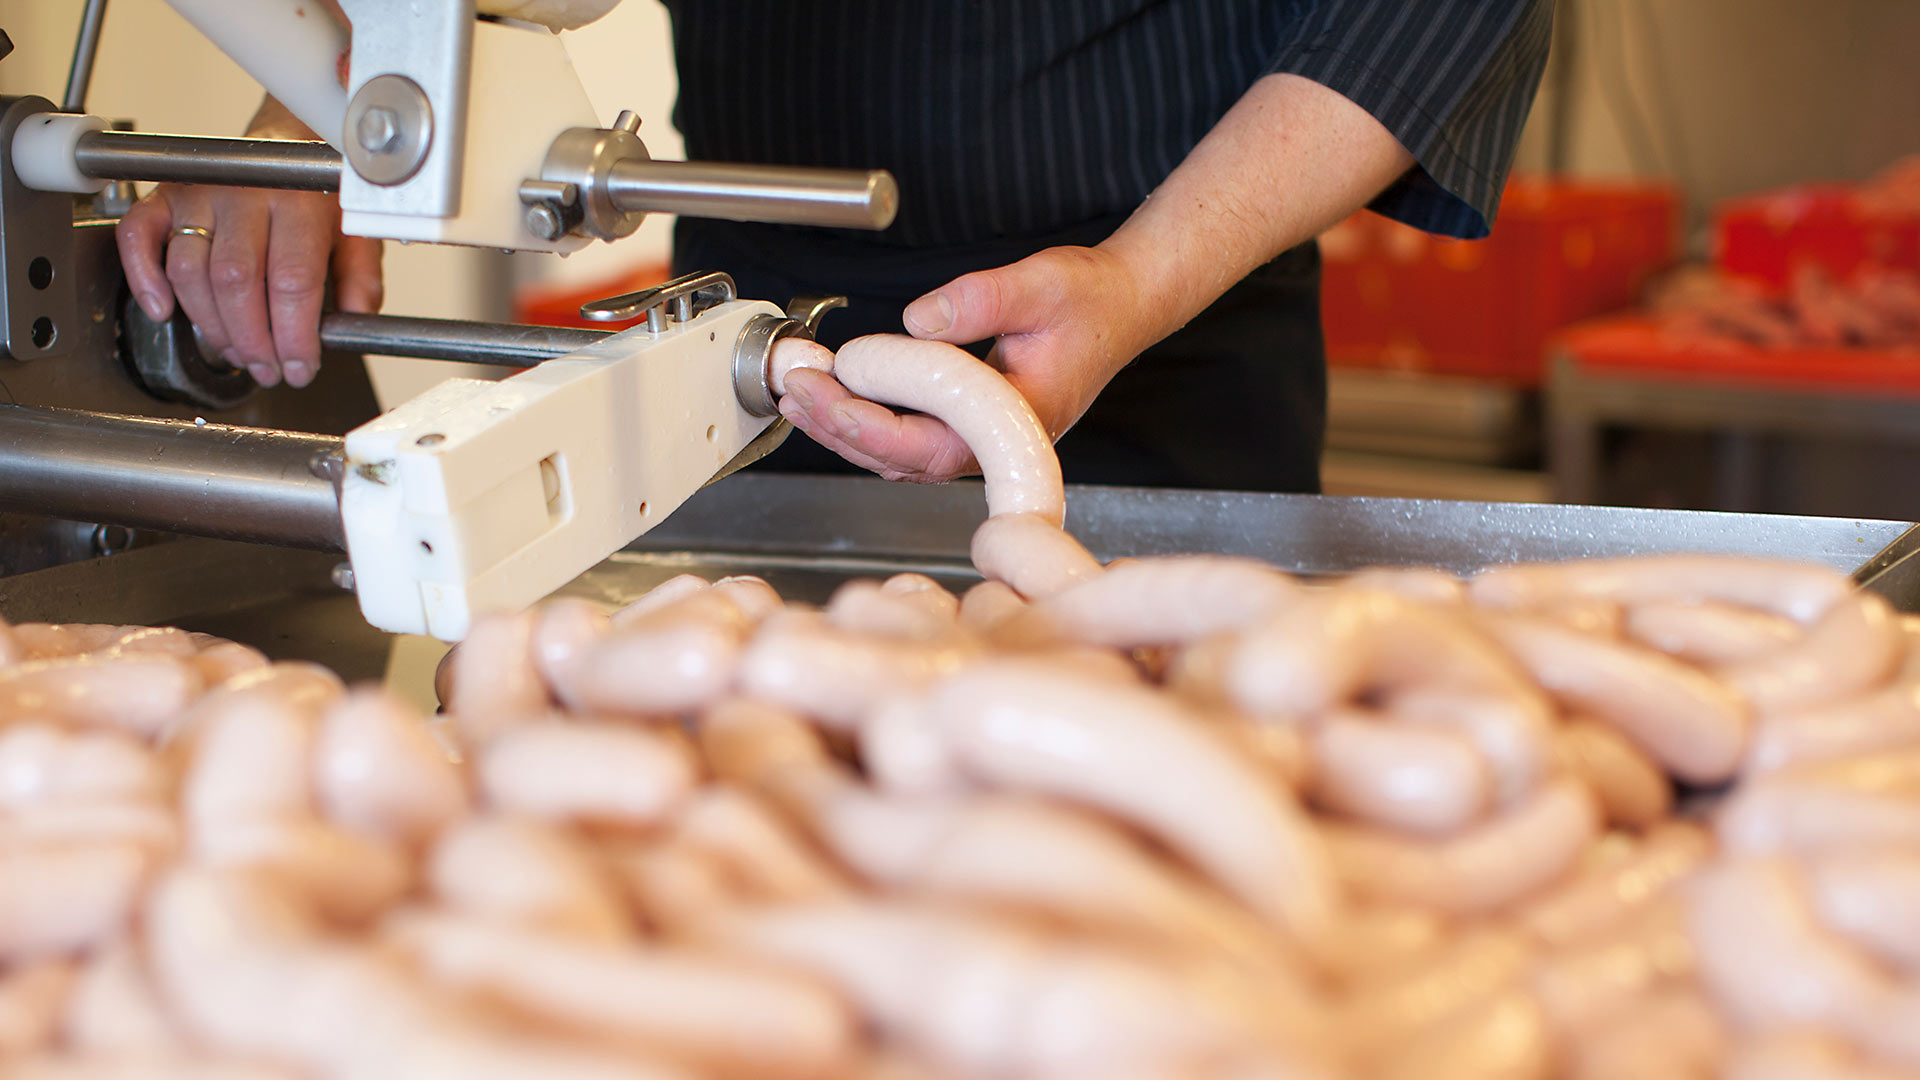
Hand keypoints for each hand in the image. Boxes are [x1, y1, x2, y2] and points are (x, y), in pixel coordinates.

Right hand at [115, 184, 381, 388]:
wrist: (285, 140)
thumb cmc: (317, 192)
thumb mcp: (356, 233)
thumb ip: (361, 278)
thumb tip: (356, 322)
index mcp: (298, 201)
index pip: (292, 281)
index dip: (294, 335)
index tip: (301, 366)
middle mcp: (244, 193)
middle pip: (236, 282)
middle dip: (252, 340)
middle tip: (268, 369)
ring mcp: (199, 194)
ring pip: (189, 271)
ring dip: (209, 325)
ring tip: (237, 352)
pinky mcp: (164, 196)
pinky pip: (137, 237)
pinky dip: (143, 278)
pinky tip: (163, 311)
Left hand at [778, 245, 1155, 481]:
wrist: (1123, 305)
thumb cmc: (1090, 304)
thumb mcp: (1038, 285)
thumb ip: (979, 300)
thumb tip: (920, 319)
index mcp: (1018, 422)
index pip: (929, 446)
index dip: (868, 425)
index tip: (825, 392)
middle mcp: (997, 443)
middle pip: (902, 459)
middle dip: (838, 426)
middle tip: (795, 386)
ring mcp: (982, 438)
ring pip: (900, 454)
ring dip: (844, 427)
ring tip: (800, 393)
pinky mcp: (970, 424)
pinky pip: (909, 435)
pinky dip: (866, 418)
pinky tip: (836, 394)